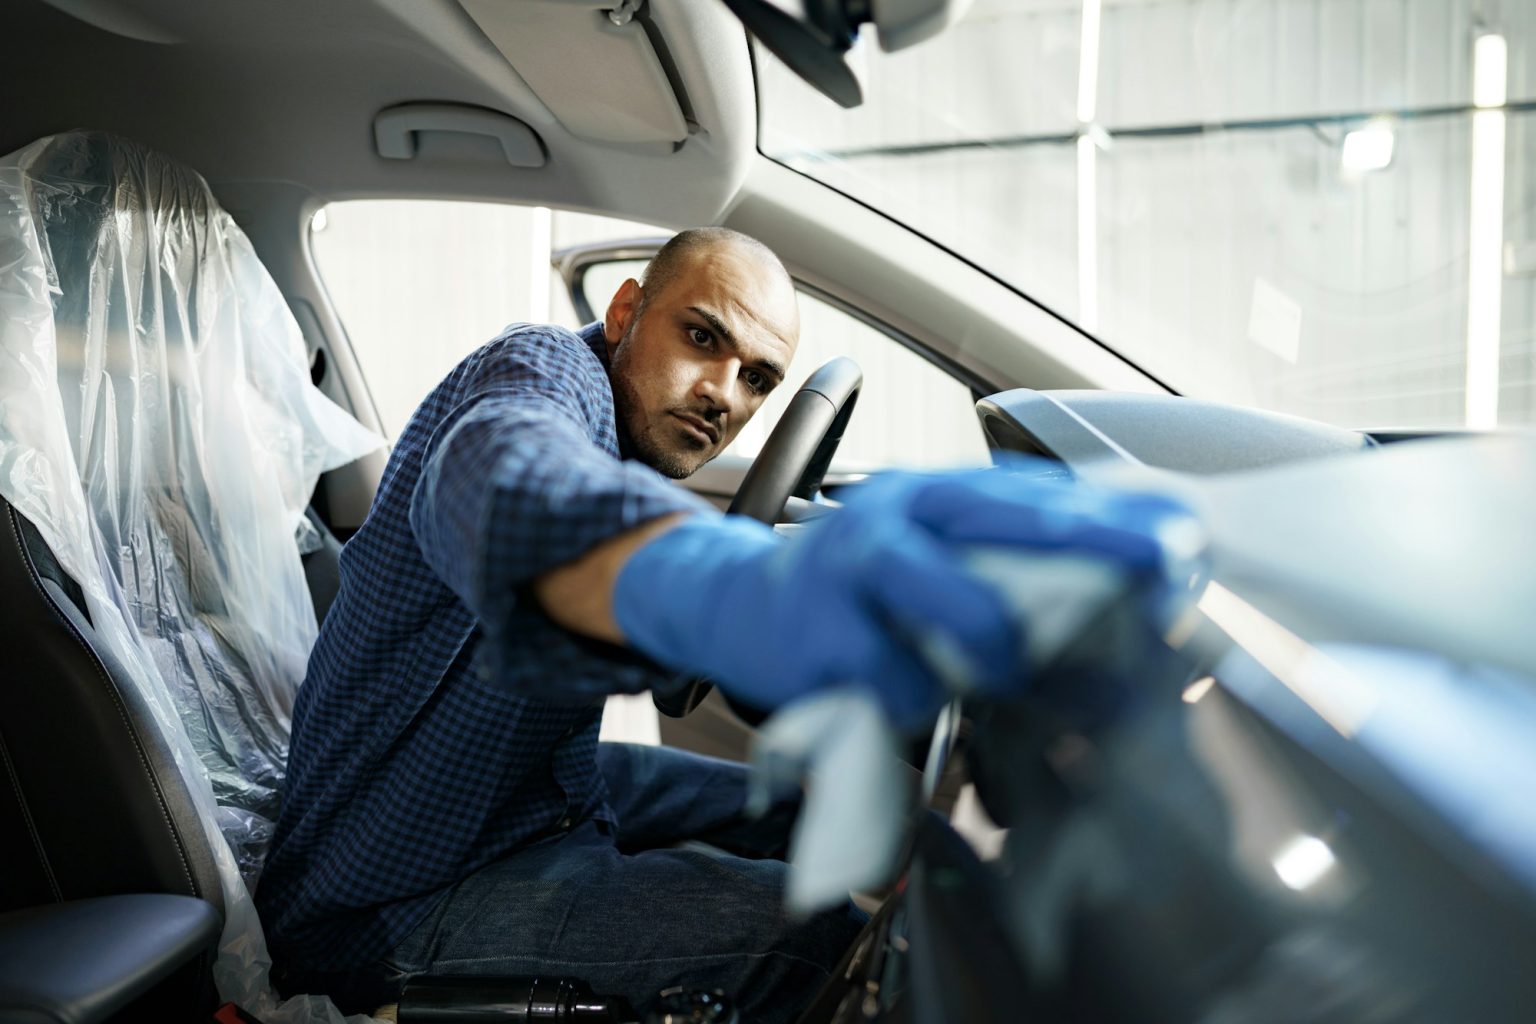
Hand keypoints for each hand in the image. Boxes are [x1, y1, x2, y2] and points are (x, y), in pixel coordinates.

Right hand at [612, 465, 1197, 727]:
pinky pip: (898, 683)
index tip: (1183, 536)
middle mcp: (894, 515)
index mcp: (929, 495)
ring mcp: (851, 568)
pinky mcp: (816, 635)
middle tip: (1161, 568)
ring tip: (992, 667)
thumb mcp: (922, 557)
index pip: (1035, 494)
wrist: (734, 604)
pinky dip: (916, 702)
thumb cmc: (852, 590)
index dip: (1113, 514)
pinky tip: (899, 695)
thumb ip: (997, 571)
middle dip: (1095, 543)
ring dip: (995, 651)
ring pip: (954, 609)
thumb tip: (1112, 611)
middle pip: (1005, 519)